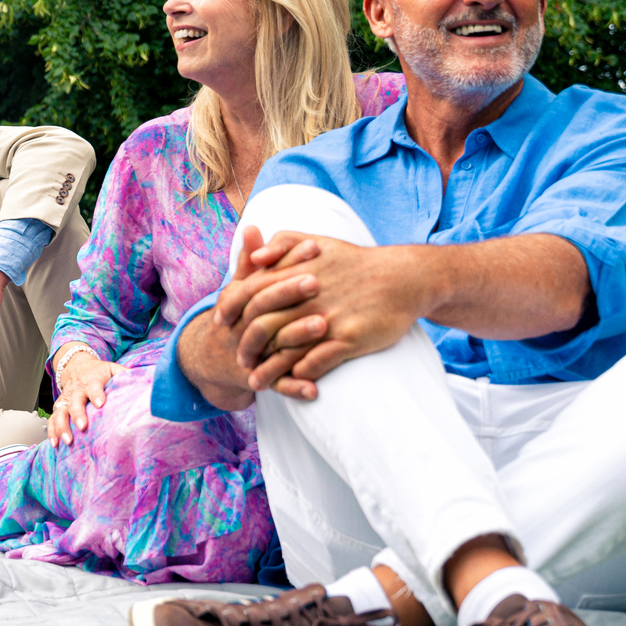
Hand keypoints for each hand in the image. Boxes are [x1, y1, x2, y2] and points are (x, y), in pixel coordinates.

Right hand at [46, 346, 123, 446]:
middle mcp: (76, 389)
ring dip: (62, 426)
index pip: (94, 386)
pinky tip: (55, 443)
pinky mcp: (59, 407)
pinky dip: (51, 431)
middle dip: (77, 414)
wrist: (77, 366)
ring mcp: (66, 399)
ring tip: (68, 440)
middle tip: (82, 426)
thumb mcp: (112, 368)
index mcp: (92, 380)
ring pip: (60, 412)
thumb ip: (125, 374)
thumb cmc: (99, 372)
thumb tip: (146, 382)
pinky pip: (52, 419)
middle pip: (74, 401)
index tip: (100, 404)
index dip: (96, 394)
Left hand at [215, 229, 428, 397]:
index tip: (221, 324)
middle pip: (261, 326)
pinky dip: (300, 375)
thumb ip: (281, 244)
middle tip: (240, 361)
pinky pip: (317, 363)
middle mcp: (307, 298)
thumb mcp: (316, 242)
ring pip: (286, 351)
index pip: (248, 293)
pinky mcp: (350, 339)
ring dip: (268, 370)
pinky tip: (292, 383)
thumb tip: (254, 258)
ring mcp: (328, 320)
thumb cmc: (356, 261)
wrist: (404, 276)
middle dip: (246, 347)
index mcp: (295, 274)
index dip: (230, 310)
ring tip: (256, 383)